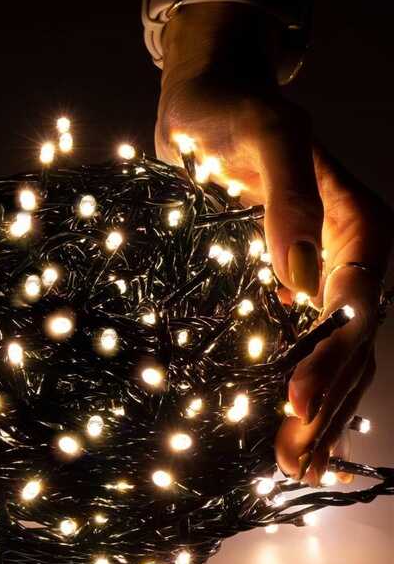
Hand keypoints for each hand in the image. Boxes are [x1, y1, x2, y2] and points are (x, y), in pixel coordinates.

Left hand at [157, 4, 392, 484]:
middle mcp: (349, 255)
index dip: (332, 359)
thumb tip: (298, 280)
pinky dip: (295, 381)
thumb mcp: (268, 138)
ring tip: (289, 460)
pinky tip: (281, 420)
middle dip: (326, 401)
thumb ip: (290, 199)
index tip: (298, 404)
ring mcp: (317, 273)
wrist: (204, 103)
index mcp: (360, 226)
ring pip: (330, 351)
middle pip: (349, 342)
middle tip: (291, 459)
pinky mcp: (281, 280)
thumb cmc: (234, 110)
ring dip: (317, 407)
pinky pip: (298, 340)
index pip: (354, 307)